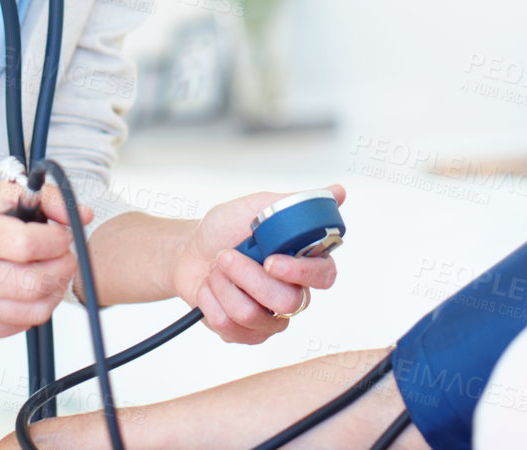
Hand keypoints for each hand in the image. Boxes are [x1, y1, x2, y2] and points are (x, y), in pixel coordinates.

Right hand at [0, 180, 92, 343]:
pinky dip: (35, 309)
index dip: (56, 241)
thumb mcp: (1, 199)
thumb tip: (81, 214)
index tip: (63, 237)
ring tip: (52, 273)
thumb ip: (46, 199)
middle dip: (62, 269)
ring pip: (31, 310)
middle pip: (31, 283)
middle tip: (64, 257)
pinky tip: (29, 291)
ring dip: (54, 291)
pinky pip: (20, 326)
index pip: (25, 243)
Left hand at [170, 185, 344, 344]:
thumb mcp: (257, 207)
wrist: (188, 251)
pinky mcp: (245, 334)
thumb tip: (338, 192)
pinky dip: (210, 302)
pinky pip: (231, 329)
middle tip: (225, 255)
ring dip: (224, 286)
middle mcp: (290, 291)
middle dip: (248, 277)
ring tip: (217, 269)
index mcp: (301, 261)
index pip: (324, 275)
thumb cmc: (224, 229)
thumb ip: (295, 205)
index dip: (301, 272)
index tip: (271, 261)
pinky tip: (210, 289)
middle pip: (288, 301)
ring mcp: (269, 317)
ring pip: (254, 316)